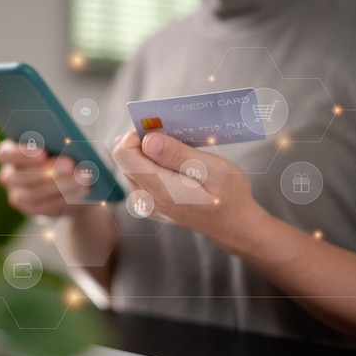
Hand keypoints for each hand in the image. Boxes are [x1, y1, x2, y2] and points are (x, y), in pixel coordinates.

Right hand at [0, 139, 89, 216]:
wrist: (68, 184)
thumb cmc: (61, 154)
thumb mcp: (58, 145)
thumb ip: (57, 141)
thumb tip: (68, 143)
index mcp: (9, 153)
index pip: (5, 153)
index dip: (22, 153)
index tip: (43, 153)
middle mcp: (8, 175)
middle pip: (20, 175)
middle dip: (47, 170)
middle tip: (69, 164)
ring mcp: (18, 195)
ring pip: (33, 193)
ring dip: (60, 185)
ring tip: (83, 177)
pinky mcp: (31, 210)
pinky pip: (46, 207)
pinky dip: (65, 198)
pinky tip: (82, 190)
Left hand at [112, 131, 266, 248]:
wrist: (233, 225)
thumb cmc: (228, 195)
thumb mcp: (212, 169)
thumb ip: (177, 155)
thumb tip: (148, 140)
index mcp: (158, 189)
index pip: (122, 152)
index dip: (137, 134)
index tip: (161, 131)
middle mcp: (145, 198)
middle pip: (124, 157)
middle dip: (145, 141)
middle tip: (173, 138)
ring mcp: (145, 203)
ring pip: (131, 165)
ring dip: (150, 153)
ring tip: (179, 153)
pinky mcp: (148, 204)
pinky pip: (140, 176)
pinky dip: (154, 165)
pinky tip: (176, 166)